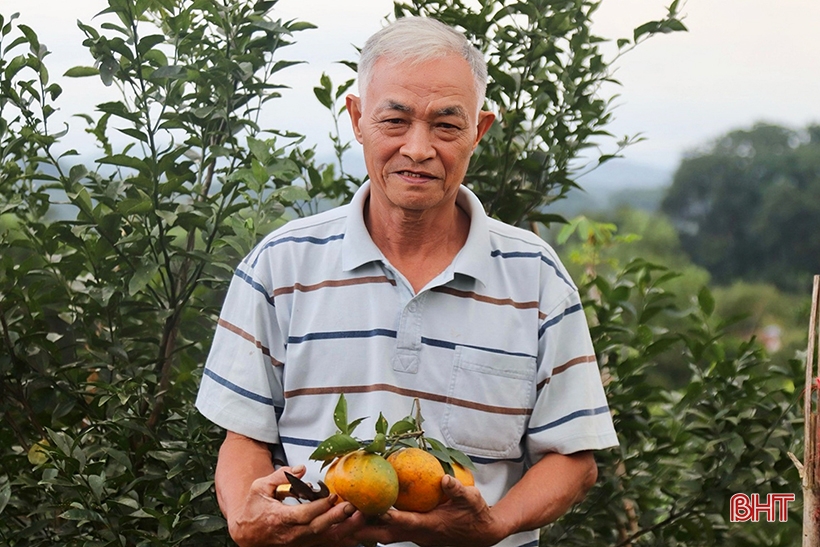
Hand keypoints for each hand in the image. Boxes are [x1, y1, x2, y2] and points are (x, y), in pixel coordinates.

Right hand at [226, 465, 365, 546]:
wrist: (246, 534)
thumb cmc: (253, 509)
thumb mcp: (259, 487)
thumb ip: (280, 476)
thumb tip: (301, 468)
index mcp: (279, 518)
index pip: (302, 515)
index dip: (319, 507)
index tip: (332, 496)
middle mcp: (290, 534)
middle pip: (316, 528)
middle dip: (335, 518)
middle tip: (352, 506)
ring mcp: (298, 542)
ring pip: (323, 538)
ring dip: (342, 528)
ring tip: (359, 516)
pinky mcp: (304, 545)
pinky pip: (324, 543)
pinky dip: (340, 538)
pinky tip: (354, 530)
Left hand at [354, 474, 507, 546]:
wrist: (481, 532)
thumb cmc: (475, 514)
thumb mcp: (471, 499)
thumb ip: (457, 490)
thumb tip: (444, 479)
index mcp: (431, 525)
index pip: (405, 522)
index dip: (388, 517)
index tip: (371, 509)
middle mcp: (419, 534)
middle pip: (386, 534)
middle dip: (365, 528)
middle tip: (344, 518)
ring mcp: (415, 535)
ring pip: (385, 535)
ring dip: (366, 529)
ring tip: (345, 518)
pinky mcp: (414, 533)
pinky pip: (390, 531)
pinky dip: (376, 525)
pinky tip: (365, 514)